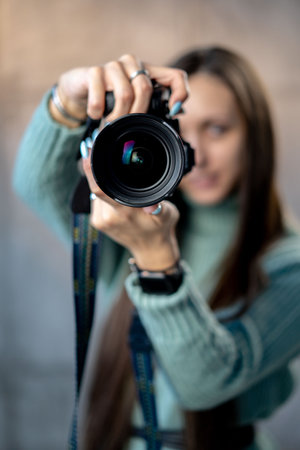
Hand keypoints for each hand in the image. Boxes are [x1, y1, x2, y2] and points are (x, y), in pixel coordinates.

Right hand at [49, 54, 188, 125]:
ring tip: (109, 123)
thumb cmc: (110, 97)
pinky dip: (97, 111)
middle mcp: (132, 64)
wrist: (79, 89)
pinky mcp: (94, 72)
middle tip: (126, 125)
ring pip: (125, 94)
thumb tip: (174, 113)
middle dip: (136, 114)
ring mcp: (113, 66)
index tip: (172, 112)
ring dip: (117, 116)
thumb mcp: (133, 103)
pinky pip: (100, 96)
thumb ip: (152, 107)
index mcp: (147, 72)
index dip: (180, 93)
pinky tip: (95, 114)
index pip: (175, 76)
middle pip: (145, 89)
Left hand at [82, 149, 179, 270]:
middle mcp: (109, 217)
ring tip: (119, 184)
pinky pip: (96, 201)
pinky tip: (116, 196)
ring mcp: (101, 221)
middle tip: (103, 156)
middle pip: (96, 187)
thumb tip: (154, 205)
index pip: (100, 188)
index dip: (91, 169)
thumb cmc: (160, 229)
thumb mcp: (167, 215)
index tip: (89, 151)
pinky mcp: (97, 223)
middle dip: (99, 172)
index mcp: (125, 212)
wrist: (150, 249)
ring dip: (104, 185)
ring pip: (95, 193)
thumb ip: (160, 207)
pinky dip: (104, 195)